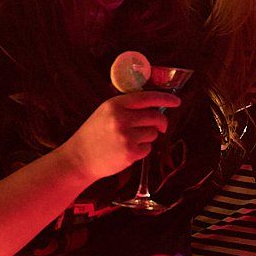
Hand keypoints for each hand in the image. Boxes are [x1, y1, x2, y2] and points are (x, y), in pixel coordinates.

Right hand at [60, 91, 180, 180]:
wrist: (79, 158)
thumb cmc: (94, 134)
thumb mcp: (105, 112)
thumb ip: (127, 107)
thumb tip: (155, 106)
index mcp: (115, 104)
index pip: (147, 97)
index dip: (164, 99)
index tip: (176, 101)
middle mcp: (121, 118)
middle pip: (154, 116)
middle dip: (161, 122)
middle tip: (160, 127)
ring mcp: (126, 136)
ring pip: (153, 133)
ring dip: (148, 137)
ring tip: (130, 140)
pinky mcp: (130, 152)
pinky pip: (148, 148)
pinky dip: (142, 150)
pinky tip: (127, 150)